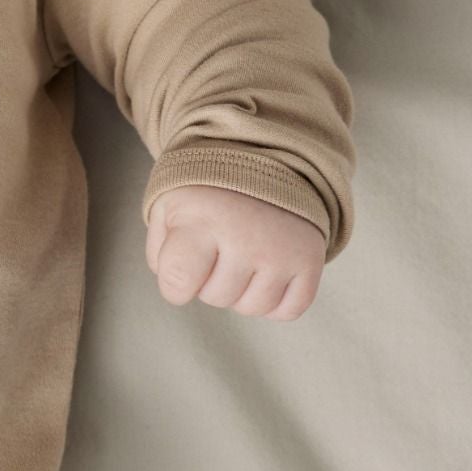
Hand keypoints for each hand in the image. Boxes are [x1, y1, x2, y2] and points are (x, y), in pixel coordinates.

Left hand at [145, 185, 326, 319]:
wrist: (267, 160)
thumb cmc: (208, 193)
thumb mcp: (168, 208)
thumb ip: (160, 253)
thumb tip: (180, 288)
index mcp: (203, 219)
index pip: (178, 282)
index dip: (174, 284)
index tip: (181, 268)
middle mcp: (247, 236)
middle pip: (215, 298)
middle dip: (210, 280)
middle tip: (219, 247)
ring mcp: (283, 251)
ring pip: (252, 308)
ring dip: (243, 291)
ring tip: (244, 254)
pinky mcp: (311, 261)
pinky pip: (288, 310)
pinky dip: (276, 298)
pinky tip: (268, 269)